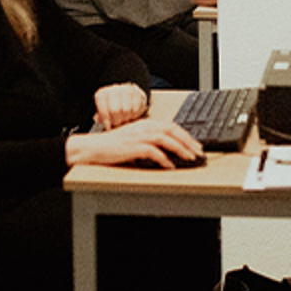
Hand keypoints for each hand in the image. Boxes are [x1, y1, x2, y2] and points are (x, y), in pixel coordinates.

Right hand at [66, 117, 203, 168]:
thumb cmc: (111, 147)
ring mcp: (137, 136)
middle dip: (188, 141)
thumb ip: (148, 143)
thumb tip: (167, 154)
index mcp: (144, 124)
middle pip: (171, 130)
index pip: (170, 126)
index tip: (195, 144)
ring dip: (180, 148)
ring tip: (189, 158)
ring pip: (165, 138)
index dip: (185, 134)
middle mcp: (142, 127)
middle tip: (199, 151)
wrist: (91, 148)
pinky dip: (163, 158)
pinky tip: (170, 166)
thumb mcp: (133, 141)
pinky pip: (152, 151)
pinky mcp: (131, 146)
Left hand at [92, 83, 147, 129]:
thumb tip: (107, 125)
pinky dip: (134, 115)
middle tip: (117, 122)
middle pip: (115, 110)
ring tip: (124, 117)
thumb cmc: (114, 108)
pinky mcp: (137, 93)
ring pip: (126, 110)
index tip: (108, 125)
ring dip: (126, 118)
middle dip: (116, 120)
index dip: (105, 117)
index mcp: (103, 94)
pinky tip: (131, 113)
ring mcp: (126, 90)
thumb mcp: (105, 113)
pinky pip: (136, 109)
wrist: (128, 99)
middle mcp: (114, 90)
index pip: (102, 107)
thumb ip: (103, 119)